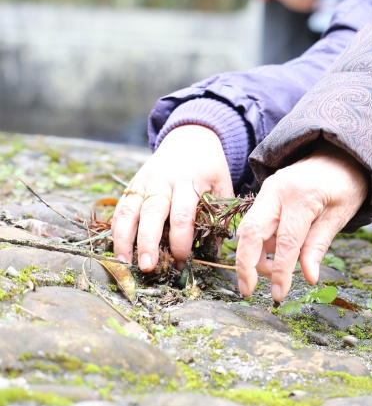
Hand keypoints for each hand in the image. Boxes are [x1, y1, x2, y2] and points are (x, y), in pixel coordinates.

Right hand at [111, 124, 233, 270]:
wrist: (191, 138)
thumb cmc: (210, 168)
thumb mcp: (222, 185)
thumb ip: (219, 214)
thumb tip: (216, 250)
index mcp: (190, 182)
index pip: (183, 215)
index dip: (180, 240)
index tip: (181, 260)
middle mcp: (164, 181)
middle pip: (152, 213)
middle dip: (148, 242)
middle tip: (147, 267)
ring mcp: (144, 182)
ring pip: (129, 210)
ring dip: (123, 238)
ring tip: (123, 263)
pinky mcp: (132, 184)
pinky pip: (120, 207)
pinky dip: (116, 228)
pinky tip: (116, 248)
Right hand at [235, 144, 368, 301]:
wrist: (341, 153)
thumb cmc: (346, 184)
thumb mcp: (340, 215)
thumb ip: (319, 245)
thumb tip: (308, 277)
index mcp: (302, 197)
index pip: (286, 242)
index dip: (280, 272)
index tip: (278, 295)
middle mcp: (278, 190)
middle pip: (251, 233)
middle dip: (245, 265)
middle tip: (248, 291)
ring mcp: (268, 189)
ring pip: (248, 227)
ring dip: (251, 255)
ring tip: (270, 273)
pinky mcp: (266, 192)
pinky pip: (255, 220)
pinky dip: (258, 241)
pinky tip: (272, 254)